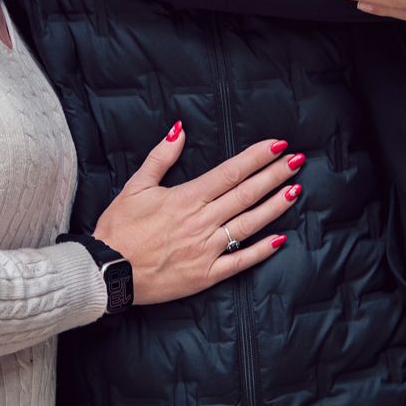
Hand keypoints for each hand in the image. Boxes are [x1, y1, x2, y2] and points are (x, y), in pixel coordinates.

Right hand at [93, 125, 302, 303]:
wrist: (107, 271)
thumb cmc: (119, 228)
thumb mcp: (136, 186)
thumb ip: (161, 157)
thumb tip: (181, 130)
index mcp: (187, 198)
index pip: (230, 172)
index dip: (257, 157)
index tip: (278, 145)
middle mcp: (202, 222)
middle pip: (246, 194)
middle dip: (274, 175)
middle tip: (297, 161)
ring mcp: (206, 250)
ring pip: (248, 225)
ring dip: (274, 207)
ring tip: (295, 191)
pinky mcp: (206, 275)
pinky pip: (240, 262)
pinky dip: (261, 251)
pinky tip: (280, 240)